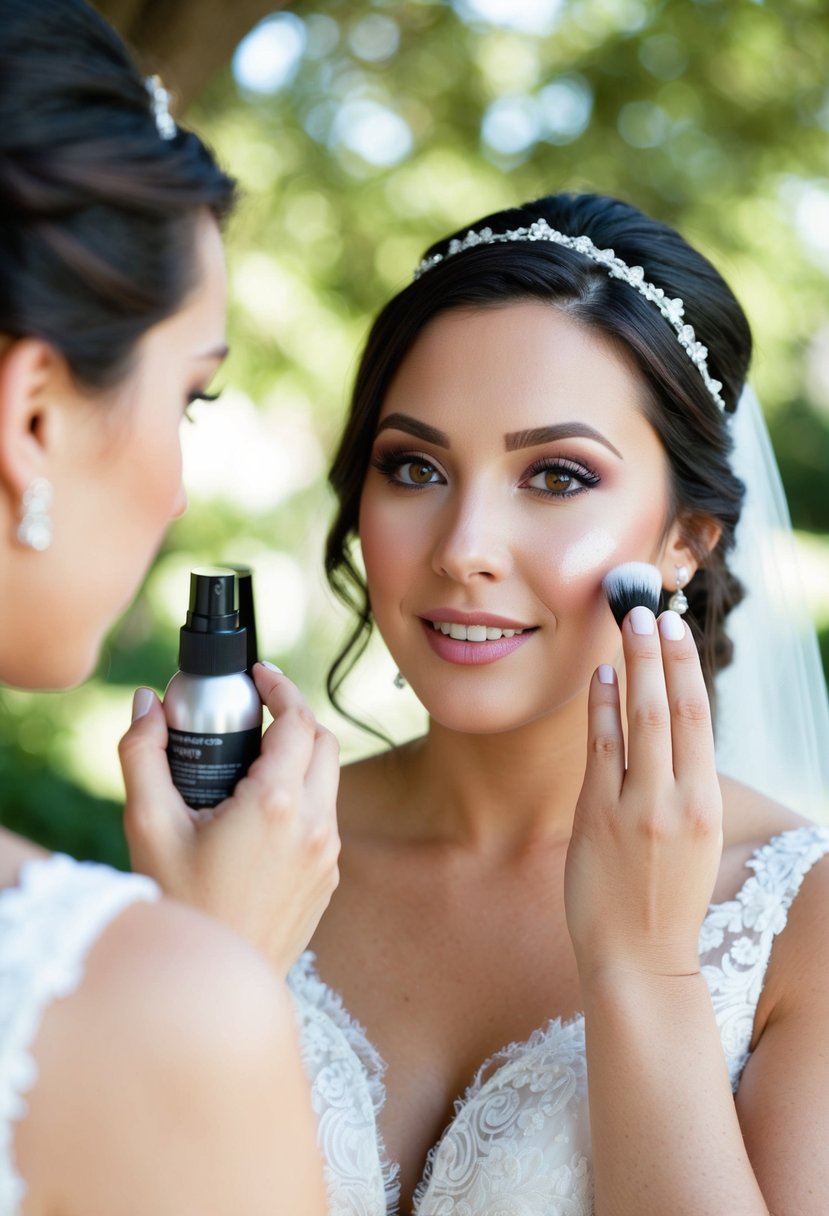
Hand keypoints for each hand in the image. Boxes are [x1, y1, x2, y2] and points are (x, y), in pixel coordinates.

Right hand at [119, 663, 339, 977]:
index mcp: (276, 805)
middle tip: (255, 713)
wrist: (213, 983)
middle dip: (294, 717)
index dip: (281, 688)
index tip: (258, 676)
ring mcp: (327, 854)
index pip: (299, 720)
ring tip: (250, 763)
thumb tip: (146, 704)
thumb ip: (143, 754)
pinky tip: (257, 813)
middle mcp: (314, 825)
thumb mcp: (148, 826)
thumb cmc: (179, 907)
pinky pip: (323, 818)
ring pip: (327, 780)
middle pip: (324, 742)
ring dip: (299, 759)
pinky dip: (301, 798)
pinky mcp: (328, 877)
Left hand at [564, 607, 722, 982]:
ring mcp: (636, 807)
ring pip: (639, 721)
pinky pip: (601, 751)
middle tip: (649, 609)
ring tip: (627, 627)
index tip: (678, 629)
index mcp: (705, 804)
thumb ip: (681, 787)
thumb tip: (669, 731)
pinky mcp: (598, 818)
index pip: (700, 719)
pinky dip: (600, 710)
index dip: (688, 668)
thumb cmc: (663, 900)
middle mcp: (676, 799)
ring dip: (632, 668)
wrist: (640, 961)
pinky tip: (598, 678)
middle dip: (660, 654)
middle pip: (672, 709)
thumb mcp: (690, 839)